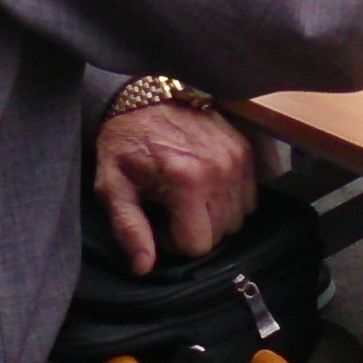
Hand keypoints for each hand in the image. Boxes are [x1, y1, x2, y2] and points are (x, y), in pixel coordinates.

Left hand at [93, 101, 255, 275]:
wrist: (145, 94)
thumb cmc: (124, 143)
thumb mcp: (112, 186)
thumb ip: (129, 229)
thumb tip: (144, 267)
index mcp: (186, 183)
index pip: (197, 245)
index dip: (173, 243)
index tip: (158, 221)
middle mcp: (219, 171)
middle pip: (220, 234)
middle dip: (194, 230)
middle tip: (170, 208)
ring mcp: (237, 159)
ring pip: (238, 218)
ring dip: (214, 216)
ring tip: (188, 197)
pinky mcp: (246, 149)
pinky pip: (249, 196)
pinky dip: (231, 199)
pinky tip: (206, 186)